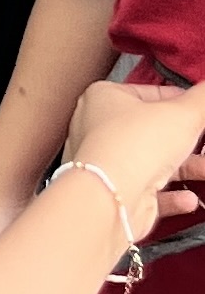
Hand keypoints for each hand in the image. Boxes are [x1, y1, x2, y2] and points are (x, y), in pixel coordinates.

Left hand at [65, 75, 204, 249]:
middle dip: (187, 141)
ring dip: (186, 169)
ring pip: (153, 163)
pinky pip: (148, 192)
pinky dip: (171, 196)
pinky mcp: (113, 194)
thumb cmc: (134, 145)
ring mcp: (105, 164)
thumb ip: (201, 99)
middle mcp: (99, 129)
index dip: (181, 102)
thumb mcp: (183, 113)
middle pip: (153, 131)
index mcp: (105, 97)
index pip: (151, 94)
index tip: (199, 110)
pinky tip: (188, 199)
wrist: (111, 198)